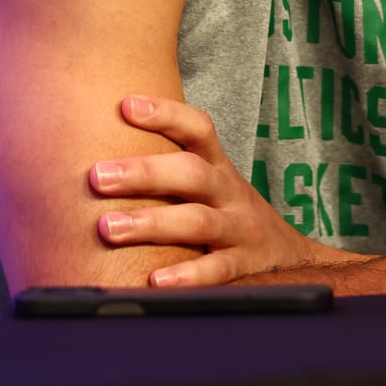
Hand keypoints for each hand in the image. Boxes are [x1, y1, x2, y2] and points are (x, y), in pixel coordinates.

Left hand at [89, 95, 348, 286]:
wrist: (292, 259)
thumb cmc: (227, 215)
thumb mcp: (207, 186)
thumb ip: (165, 172)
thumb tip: (93, 159)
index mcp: (217, 168)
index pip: (198, 129)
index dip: (166, 114)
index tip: (125, 106)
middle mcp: (229, 193)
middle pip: (191, 173)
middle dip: (143, 172)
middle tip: (96, 177)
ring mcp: (239, 230)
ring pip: (198, 221)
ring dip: (151, 223)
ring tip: (108, 228)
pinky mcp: (244, 268)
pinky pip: (216, 270)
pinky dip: (187, 275)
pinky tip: (155, 280)